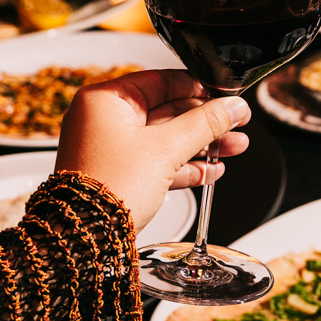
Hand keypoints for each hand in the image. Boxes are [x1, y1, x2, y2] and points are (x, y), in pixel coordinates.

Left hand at [55, 69, 250, 230]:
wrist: (87, 239)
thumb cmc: (109, 189)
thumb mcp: (165, 149)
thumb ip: (205, 124)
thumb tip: (233, 107)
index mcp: (105, 101)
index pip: (160, 81)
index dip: (197, 88)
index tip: (223, 97)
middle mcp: (104, 121)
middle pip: (167, 111)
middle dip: (205, 122)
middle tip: (234, 122)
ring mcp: (111, 149)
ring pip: (165, 139)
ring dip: (201, 145)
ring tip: (233, 146)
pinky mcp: (119, 174)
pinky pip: (157, 162)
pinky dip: (184, 165)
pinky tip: (210, 169)